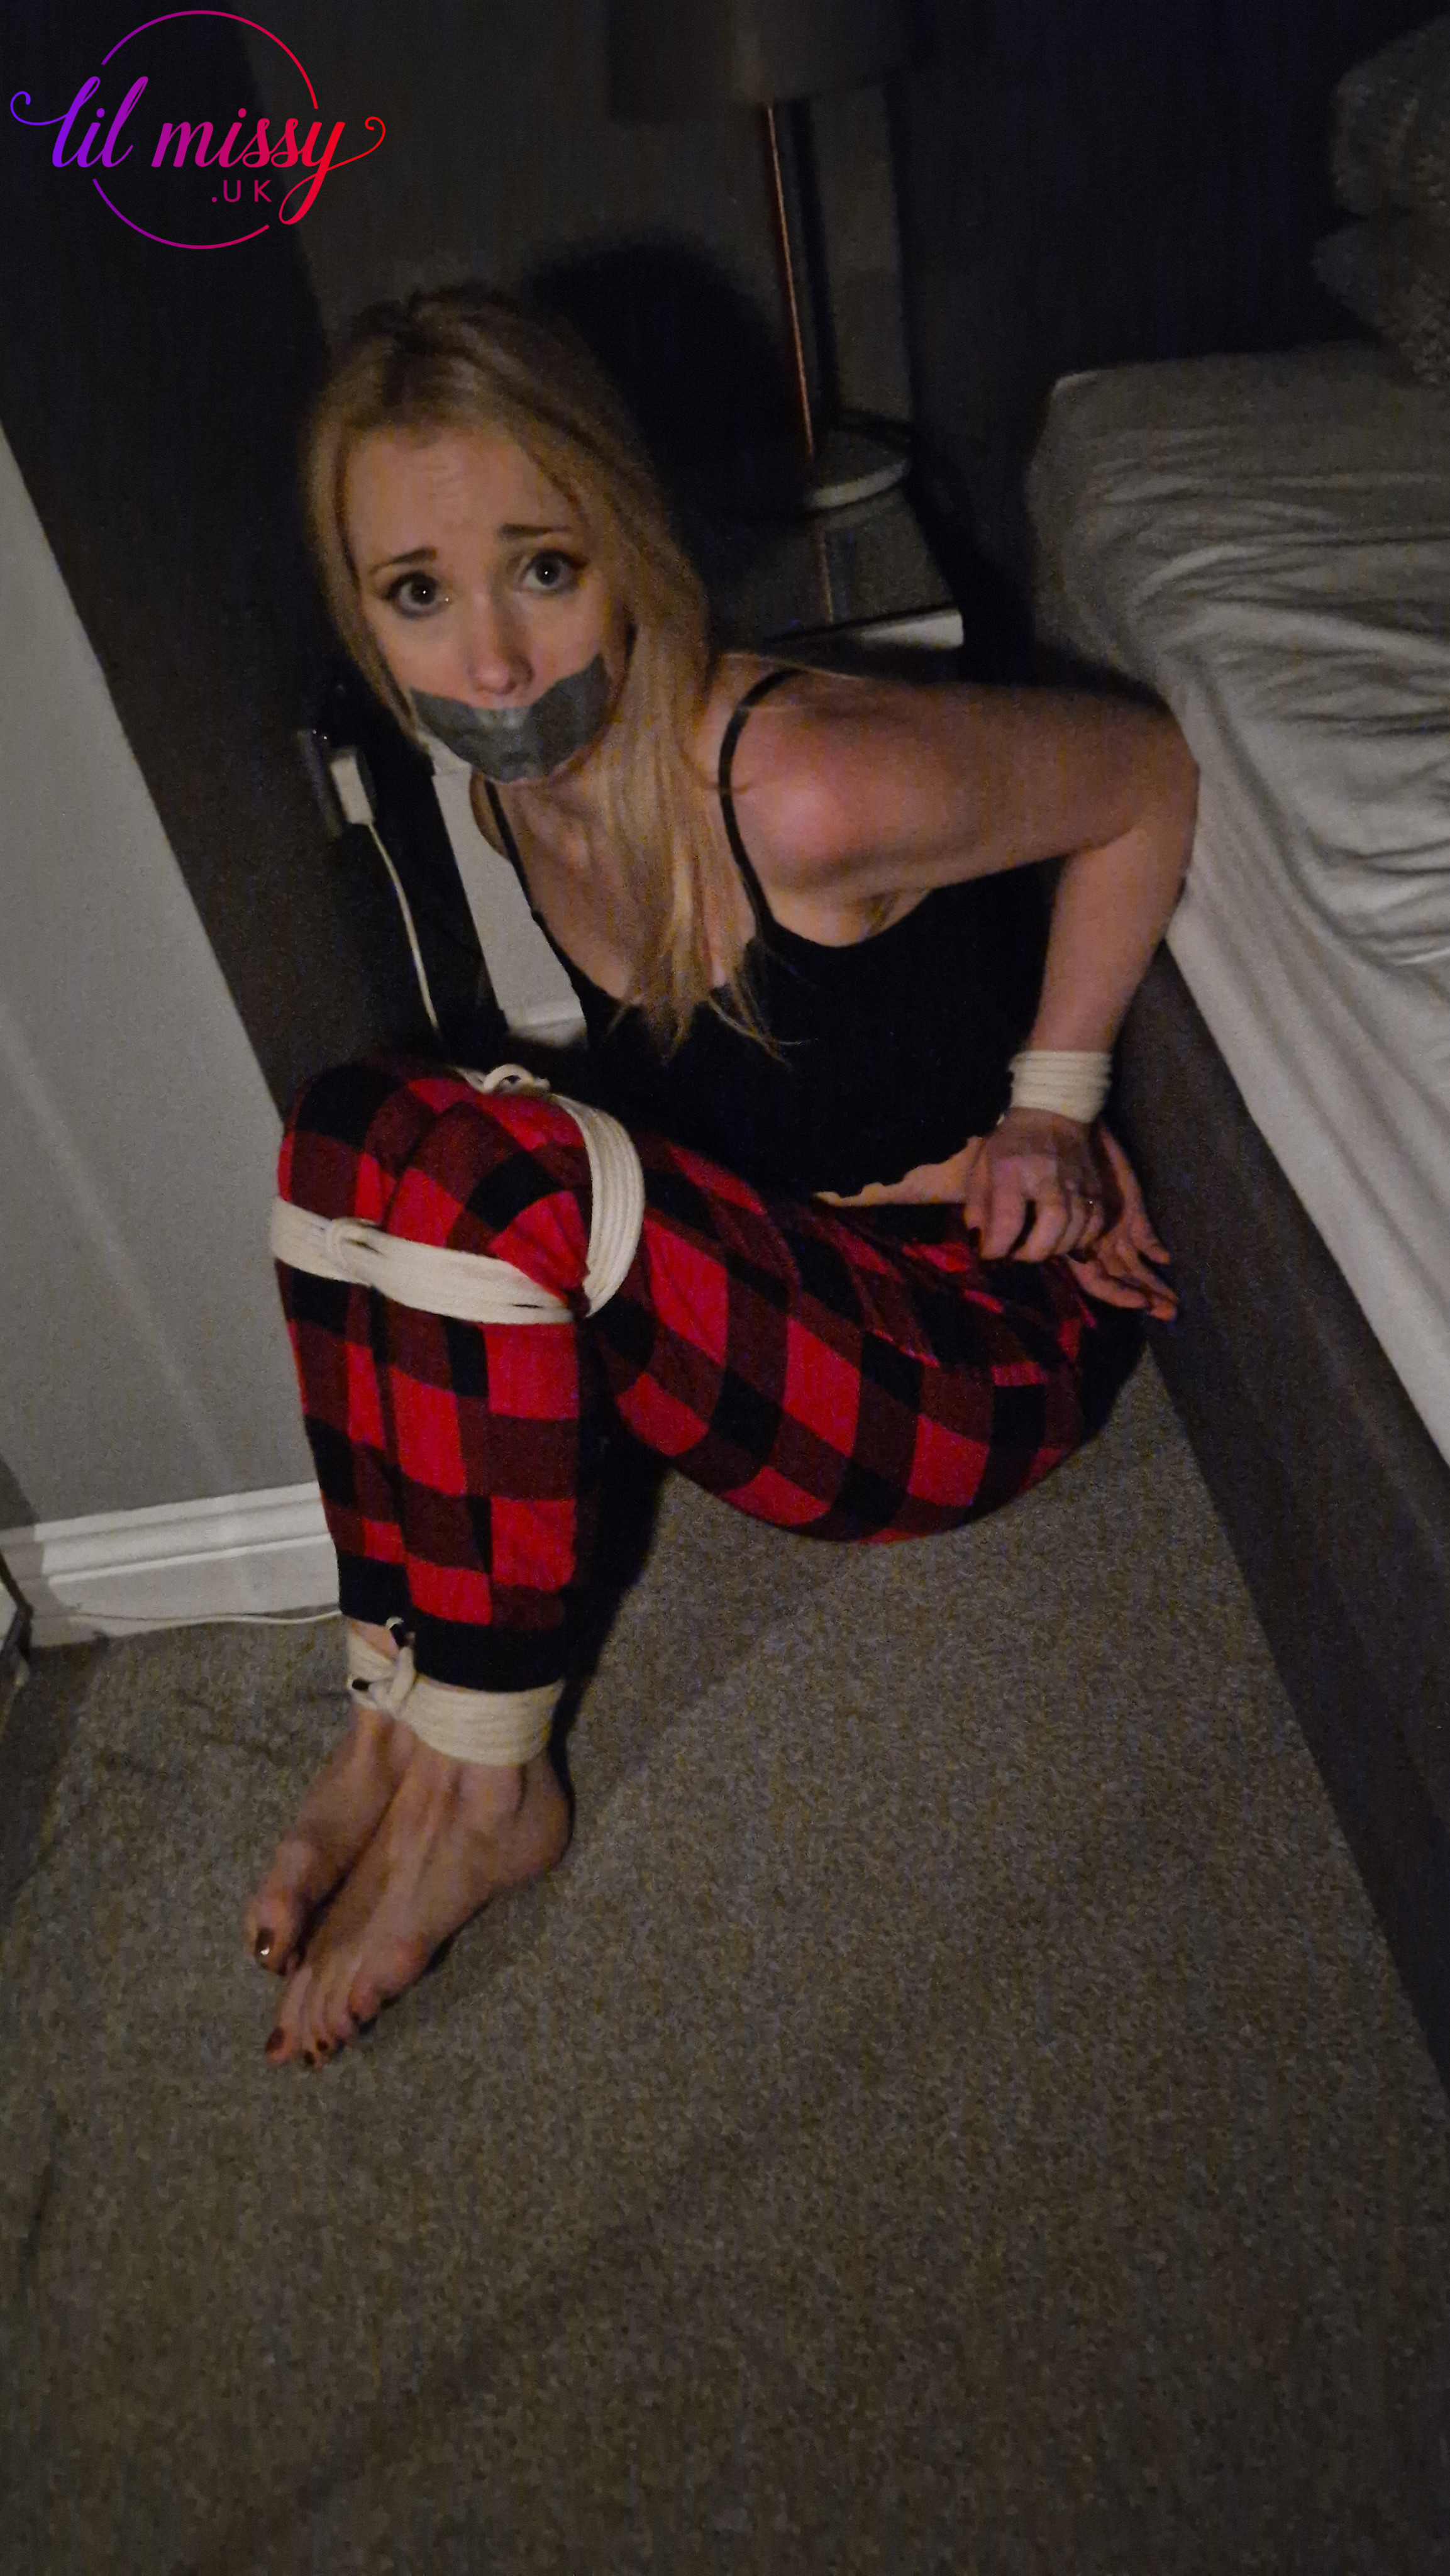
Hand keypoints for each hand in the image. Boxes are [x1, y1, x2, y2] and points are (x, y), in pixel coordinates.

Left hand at [816, 1115, 1103, 1254]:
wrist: (1053, 1111)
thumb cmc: (1011, 1142)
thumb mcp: (983, 1167)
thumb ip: (977, 1206)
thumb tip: (980, 1242)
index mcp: (1013, 1169)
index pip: (1008, 1217)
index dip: (997, 1245)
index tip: (990, 1254)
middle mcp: (1049, 1176)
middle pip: (1052, 1224)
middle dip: (1033, 1252)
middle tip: (1018, 1255)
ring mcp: (1077, 1181)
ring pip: (1077, 1228)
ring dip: (1056, 1249)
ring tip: (1039, 1248)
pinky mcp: (1096, 1186)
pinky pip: (1096, 1223)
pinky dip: (1081, 1240)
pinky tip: (1064, 1240)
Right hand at [1062, 1124, 1176, 1320]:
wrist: (1075, 1134)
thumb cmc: (1065, 1169)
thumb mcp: (1071, 1203)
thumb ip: (1082, 1237)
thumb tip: (1095, 1270)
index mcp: (1079, 1246)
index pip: (1098, 1282)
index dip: (1119, 1296)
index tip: (1142, 1304)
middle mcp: (1098, 1244)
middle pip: (1122, 1279)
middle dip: (1144, 1297)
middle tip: (1170, 1314)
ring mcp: (1116, 1230)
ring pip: (1136, 1265)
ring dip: (1154, 1283)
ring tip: (1174, 1303)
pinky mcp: (1133, 1213)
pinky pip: (1146, 1238)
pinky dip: (1156, 1250)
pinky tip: (1165, 1259)